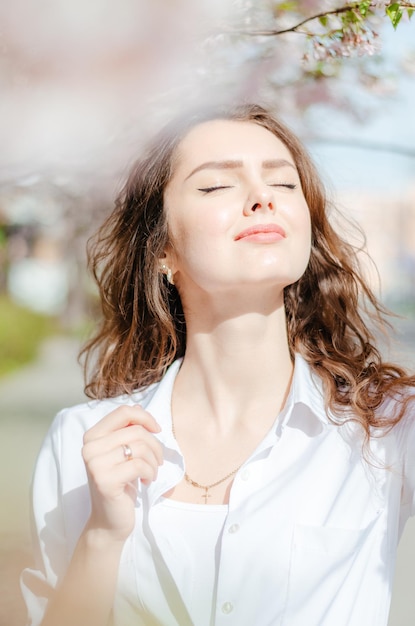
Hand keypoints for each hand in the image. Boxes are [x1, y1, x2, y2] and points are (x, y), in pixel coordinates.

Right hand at [82, 405, 162, 541]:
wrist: (108, 521)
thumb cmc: (120, 483)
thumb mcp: (122, 453)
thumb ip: (127, 430)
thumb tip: (138, 406)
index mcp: (92, 436)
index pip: (123, 412)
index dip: (145, 417)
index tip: (157, 430)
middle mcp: (89, 447)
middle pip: (137, 431)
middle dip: (155, 446)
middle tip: (157, 461)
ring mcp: (95, 464)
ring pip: (140, 447)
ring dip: (154, 461)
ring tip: (151, 472)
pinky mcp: (105, 480)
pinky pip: (140, 465)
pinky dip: (151, 472)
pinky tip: (146, 481)